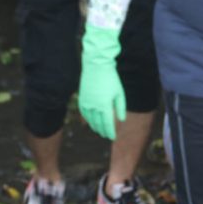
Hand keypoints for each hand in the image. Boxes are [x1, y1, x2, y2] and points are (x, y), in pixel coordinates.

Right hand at [78, 24, 125, 139]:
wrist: (96, 65)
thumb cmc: (111, 78)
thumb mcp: (119, 92)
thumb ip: (120, 107)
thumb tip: (121, 120)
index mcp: (105, 105)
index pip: (108, 124)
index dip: (110, 132)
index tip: (113, 137)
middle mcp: (94, 106)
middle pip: (98, 124)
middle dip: (103, 131)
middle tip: (107, 135)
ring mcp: (86, 103)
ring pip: (90, 120)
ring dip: (95, 127)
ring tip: (100, 130)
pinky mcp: (81, 99)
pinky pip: (84, 113)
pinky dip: (88, 119)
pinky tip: (91, 122)